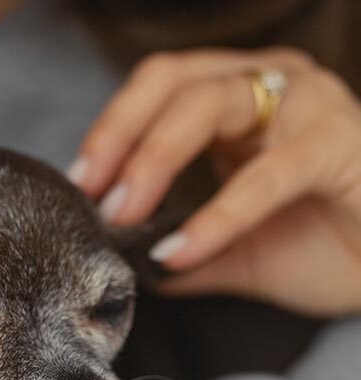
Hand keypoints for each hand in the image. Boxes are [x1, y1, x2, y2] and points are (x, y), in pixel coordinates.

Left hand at [68, 48, 360, 317]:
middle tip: (93, 194)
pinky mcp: (339, 144)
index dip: (111, 130)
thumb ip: (178, 247)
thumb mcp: (229, 251)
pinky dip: (216, 217)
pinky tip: (180, 251)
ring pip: (211, 104)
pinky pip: (265, 175)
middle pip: (174, 83)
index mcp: (238, 100)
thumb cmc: (318, 246)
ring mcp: (307, 106)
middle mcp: (270, 86)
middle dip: (121, 138)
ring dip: (154, 160)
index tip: (79, 183)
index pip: (158, 88)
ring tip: (125, 215)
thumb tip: (123, 263)